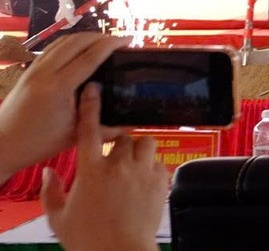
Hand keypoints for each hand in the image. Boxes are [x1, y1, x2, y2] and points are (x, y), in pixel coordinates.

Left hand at [0, 32, 120, 176]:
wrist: (1, 146)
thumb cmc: (38, 143)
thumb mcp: (75, 135)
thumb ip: (103, 127)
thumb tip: (130, 123)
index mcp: (59, 87)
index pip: (90, 56)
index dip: (111, 45)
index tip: (129, 40)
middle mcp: (45, 72)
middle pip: (77, 42)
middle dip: (101, 36)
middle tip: (119, 41)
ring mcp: (34, 69)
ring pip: (63, 41)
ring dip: (85, 37)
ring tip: (103, 42)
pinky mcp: (28, 71)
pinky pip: (52, 48)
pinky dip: (70, 42)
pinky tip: (79, 49)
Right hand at [43, 85, 166, 250]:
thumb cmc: (88, 239)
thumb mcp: (58, 217)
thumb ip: (51, 191)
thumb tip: (48, 171)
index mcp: (91, 171)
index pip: (90, 130)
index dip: (91, 108)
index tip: (93, 91)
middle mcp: (119, 166)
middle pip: (124, 137)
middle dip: (119, 145)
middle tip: (113, 160)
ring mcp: (143, 172)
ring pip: (146, 143)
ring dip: (139, 150)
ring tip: (131, 166)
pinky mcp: (161, 182)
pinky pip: (159, 162)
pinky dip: (152, 168)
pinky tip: (143, 182)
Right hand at [54, 0, 78, 27]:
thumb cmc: (67, 6)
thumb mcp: (69, 14)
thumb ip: (71, 19)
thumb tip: (73, 23)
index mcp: (58, 20)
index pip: (64, 27)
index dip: (70, 25)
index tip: (76, 21)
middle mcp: (60, 19)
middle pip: (68, 24)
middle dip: (75, 21)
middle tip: (80, 16)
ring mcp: (64, 17)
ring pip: (71, 21)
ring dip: (76, 19)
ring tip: (80, 15)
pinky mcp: (67, 15)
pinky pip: (72, 18)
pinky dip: (76, 17)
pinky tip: (79, 14)